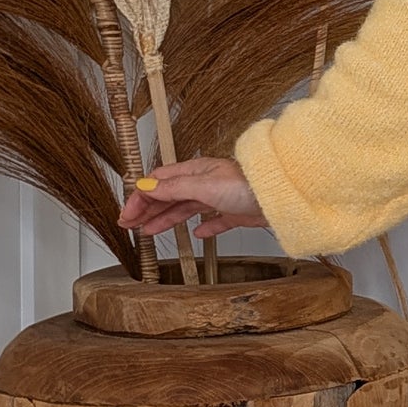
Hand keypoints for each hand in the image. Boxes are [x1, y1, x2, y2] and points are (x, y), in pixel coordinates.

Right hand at [117, 156, 267, 240]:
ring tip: (149, 232)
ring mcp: (221, 198)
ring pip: (187, 209)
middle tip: (130, 225)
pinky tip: (198, 235)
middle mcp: (206, 182)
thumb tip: (145, 186)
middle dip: (147, 210)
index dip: (140, 198)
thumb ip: (173, 188)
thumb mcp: (202, 185)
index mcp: (196, 171)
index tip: (127, 215)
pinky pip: (215, 221)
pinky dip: (203, 228)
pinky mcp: (236, 213)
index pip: (159, 183)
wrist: (281, 197)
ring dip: (166, 219)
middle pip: (169, 196)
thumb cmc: (246, 185)